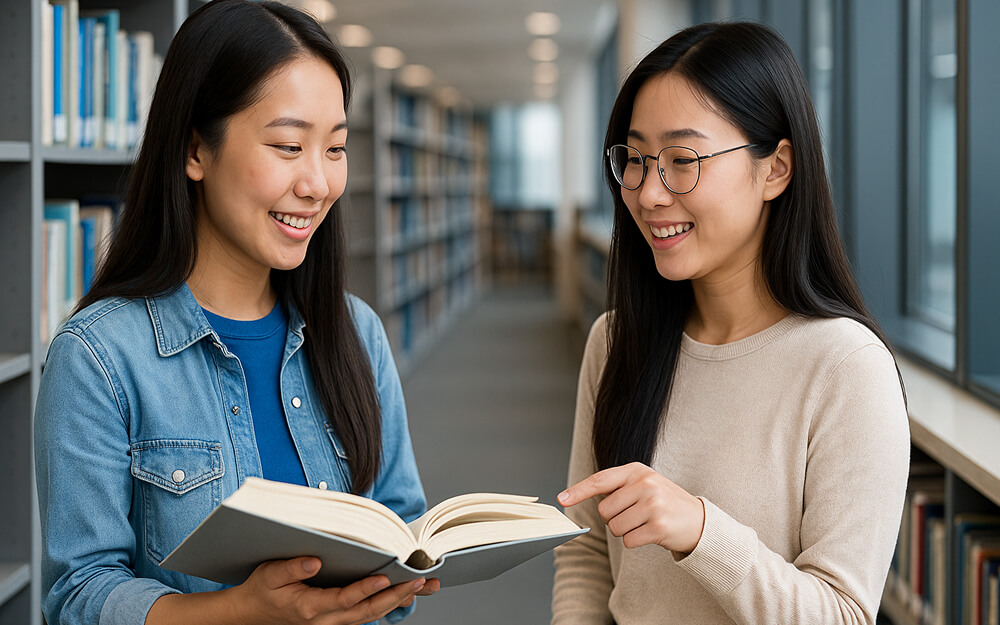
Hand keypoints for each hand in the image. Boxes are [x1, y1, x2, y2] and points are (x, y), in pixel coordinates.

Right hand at [227, 557, 438, 623]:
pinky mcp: (335, 621)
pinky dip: (386, 605)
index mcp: (309, 608)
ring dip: (396, 602)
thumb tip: (315, 561)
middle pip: (366, 612)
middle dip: (394, 596)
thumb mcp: (269, 575)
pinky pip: (365, 616)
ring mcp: (331, 624)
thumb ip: (291, 568)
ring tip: (421, 586)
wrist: (251, 615)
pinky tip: (404, 594)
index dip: (366, 589)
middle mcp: (324, 621)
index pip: (344, 599)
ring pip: (370, 617)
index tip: (386, 576)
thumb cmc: (262, 591)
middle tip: (418, 581)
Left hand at [557, 462, 704, 553]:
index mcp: (637, 470)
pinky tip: (651, 533)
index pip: (600, 480)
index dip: (578, 491)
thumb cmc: (664, 502)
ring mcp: (652, 504)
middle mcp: (644, 484)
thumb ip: (619, 487)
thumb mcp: (644, 484)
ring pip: (615, 527)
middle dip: (614, 518)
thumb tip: (579, 495)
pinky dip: (635, 542)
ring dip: (625, 531)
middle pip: (605, 511)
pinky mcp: (658, 526)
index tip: (561, 499)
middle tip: (635, 515)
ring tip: (644, 523)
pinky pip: (628, 541)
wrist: (699, 520)